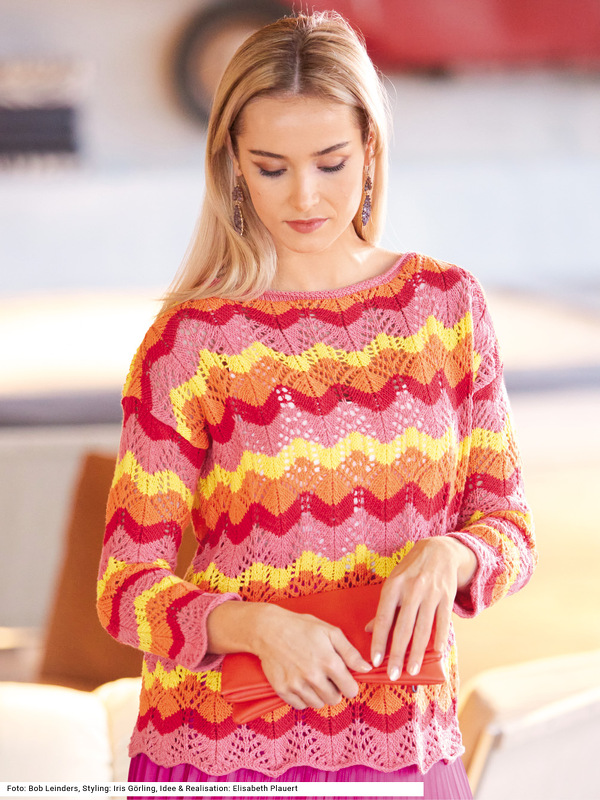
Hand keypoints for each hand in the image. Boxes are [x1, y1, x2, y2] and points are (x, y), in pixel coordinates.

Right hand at [253, 606, 372, 710]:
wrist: (268, 629)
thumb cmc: (301, 627)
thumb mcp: (330, 632)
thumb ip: (350, 652)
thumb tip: (367, 669)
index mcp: (329, 662)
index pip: (351, 690)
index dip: (350, 684)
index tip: (343, 677)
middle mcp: (313, 676)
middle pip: (335, 700)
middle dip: (334, 690)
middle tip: (326, 676)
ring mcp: (296, 685)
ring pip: (318, 704)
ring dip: (319, 694)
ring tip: (312, 677)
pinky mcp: (282, 690)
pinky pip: (300, 706)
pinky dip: (303, 698)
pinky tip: (301, 682)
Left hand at [366, 537, 476, 679]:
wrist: (439, 550)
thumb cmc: (411, 570)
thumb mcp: (393, 582)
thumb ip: (383, 607)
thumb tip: (368, 630)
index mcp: (393, 586)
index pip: (383, 618)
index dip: (378, 641)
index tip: (374, 661)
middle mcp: (411, 590)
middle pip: (403, 628)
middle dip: (397, 654)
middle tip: (393, 675)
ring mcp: (430, 594)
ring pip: (423, 629)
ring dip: (417, 653)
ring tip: (411, 671)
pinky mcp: (447, 597)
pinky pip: (443, 622)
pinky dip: (440, 639)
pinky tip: (435, 654)